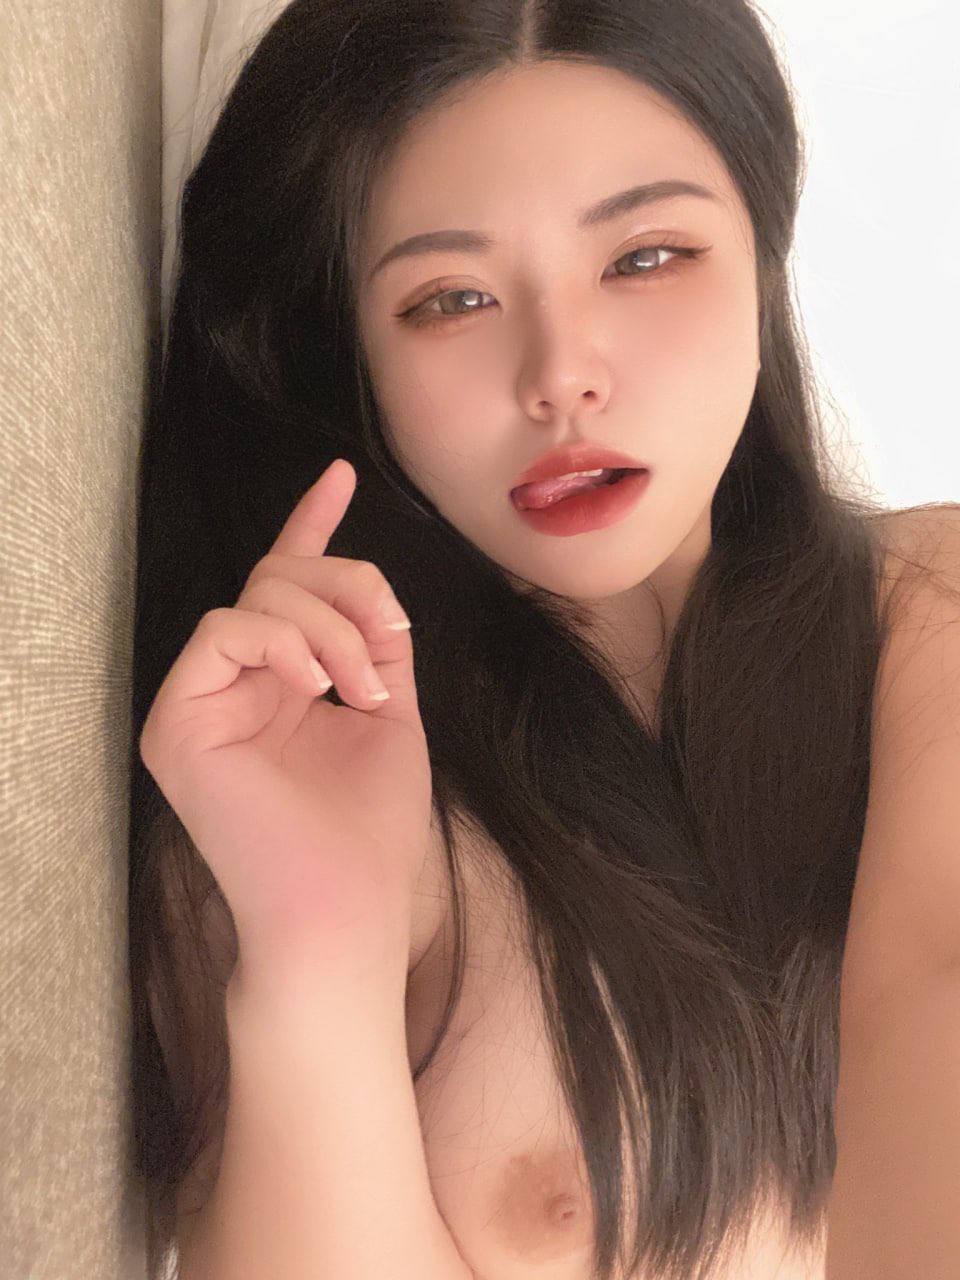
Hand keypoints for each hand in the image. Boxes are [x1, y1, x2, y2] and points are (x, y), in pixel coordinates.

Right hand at [138, 459, 431, 980]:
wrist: (346, 908)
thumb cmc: (370, 829)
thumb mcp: (388, 717)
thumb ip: (376, 646)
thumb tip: (375, 592)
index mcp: (283, 685)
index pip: (288, 588)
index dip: (311, 527)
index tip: (340, 474)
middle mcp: (236, 686)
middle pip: (281, 578)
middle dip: (349, 591)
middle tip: (387, 653)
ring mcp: (201, 703)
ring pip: (257, 596)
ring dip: (329, 626)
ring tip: (362, 688)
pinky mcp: (175, 723)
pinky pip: (221, 630)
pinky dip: (280, 641)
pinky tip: (315, 684)